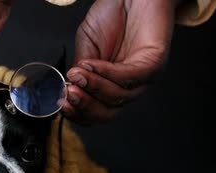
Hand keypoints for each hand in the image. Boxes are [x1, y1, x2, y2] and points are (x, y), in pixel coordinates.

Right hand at [63, 0, 181, 124]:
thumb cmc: (114, 15)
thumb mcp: (87, 46)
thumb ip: (80, 69)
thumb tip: (67, 88)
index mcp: (111, 85)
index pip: (95, 111)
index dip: (78, 112)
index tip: (61, 103)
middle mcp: (128, 86)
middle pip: (108, 113)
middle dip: (85, 107)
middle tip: (68, 95)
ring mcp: (143, 78)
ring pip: (119, 98)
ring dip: (94, 88)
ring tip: (76, 75)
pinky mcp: (155, 63)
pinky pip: (131, 77)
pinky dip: (108, 74)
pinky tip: (91, 65)